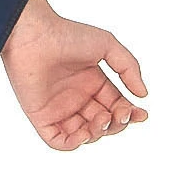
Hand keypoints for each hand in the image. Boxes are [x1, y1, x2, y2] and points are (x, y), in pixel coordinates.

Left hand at [0, 0, 148, 149]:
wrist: (35, 35)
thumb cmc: (66, 34)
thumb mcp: (107, 46)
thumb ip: (128, 69)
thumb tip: (143, 95)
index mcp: (92, 83)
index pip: (116, 106)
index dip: (130, 113)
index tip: (141, 113)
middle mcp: (76, 97)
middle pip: (104, 123)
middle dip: (117, 123)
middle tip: (120, 114)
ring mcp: (59, 108)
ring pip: (85, 134)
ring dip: (99, 133)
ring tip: (103, 118)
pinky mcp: (41, 116)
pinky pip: (58, 140)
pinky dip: (73, 143)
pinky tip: (85, 133)